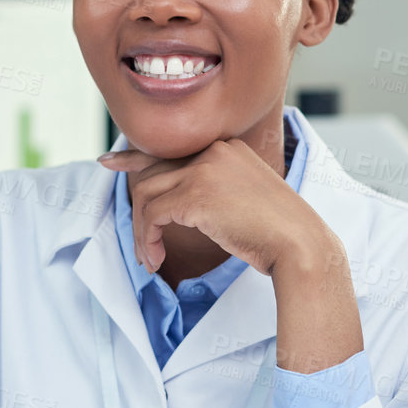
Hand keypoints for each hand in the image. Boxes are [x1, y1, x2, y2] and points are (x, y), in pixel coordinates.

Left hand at [98, 141, 335, 278]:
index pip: (170, 149)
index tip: (108, 163)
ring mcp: (204, 170)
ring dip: (142, 233)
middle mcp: (213, 151)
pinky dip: (147, 239)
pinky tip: (157, 259)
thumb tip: (169, 203)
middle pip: (153, 173)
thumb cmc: (275, 232)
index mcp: (226, 147)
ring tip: (151, 260)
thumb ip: (208, 190)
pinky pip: (152, 215)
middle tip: (138, 245)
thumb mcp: (242, 198)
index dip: (134, 158)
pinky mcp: (195, 195)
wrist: (299, 244)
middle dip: (136, 210)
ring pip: (147, 196)